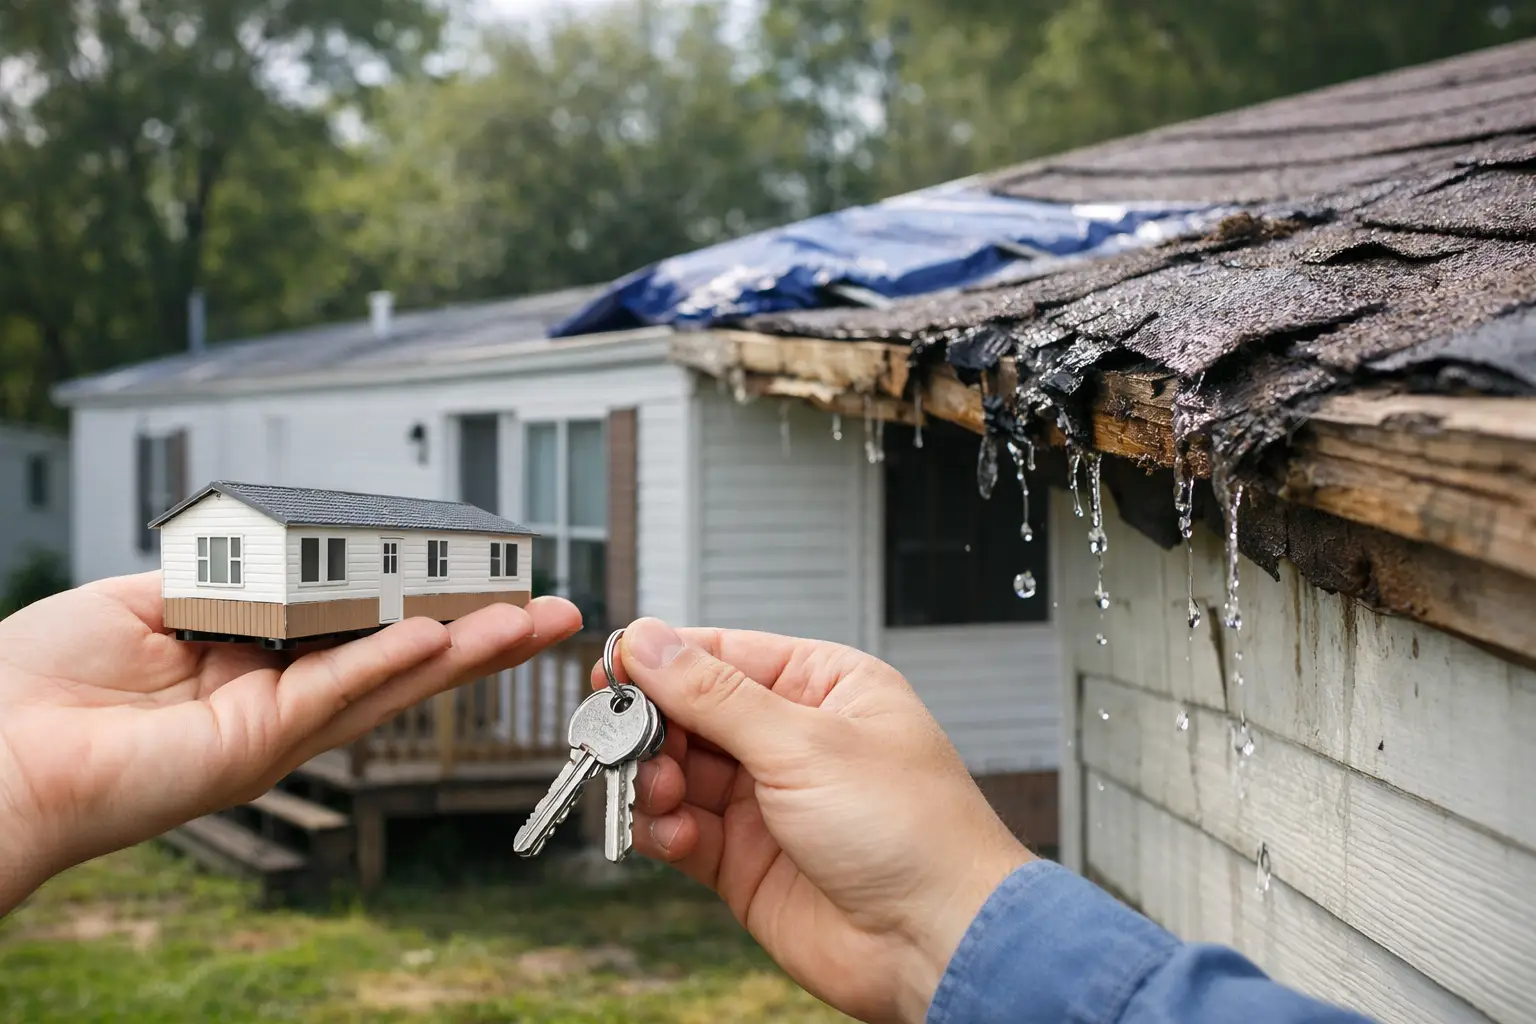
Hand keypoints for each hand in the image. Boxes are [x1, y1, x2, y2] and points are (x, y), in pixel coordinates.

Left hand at [0, 572, 580, 912]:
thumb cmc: (38, 683)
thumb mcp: (149, 599)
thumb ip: (227, 581)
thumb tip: (285, 560)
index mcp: (254, 663)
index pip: (359, 629)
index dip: (421, 600)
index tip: (476, 572)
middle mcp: (277, 701)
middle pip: (400, 661)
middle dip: (479, 636)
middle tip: (549, 610)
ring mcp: (273, 728)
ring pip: (390, 681)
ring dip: (466, 652)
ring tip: (531, 622)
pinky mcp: (254, 744)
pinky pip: (336, 693)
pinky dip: (388, 661)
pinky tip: (440, 635)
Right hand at [592, 618, 1032, 1023]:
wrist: (936, 941)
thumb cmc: (911, 831)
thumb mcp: (805, 743)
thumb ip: (716, 696)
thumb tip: (653, 643)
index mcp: (823, 686)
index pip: (724, 653)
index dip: (663, 659)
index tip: (611, 669)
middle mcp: (792, 739)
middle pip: (691, 712)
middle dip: (651, 725)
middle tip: (618, 740)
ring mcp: (766, 801)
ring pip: (678, 772)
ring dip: (655, 779)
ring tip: (661, 792)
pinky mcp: (745, 859)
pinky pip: (681, 831)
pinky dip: (664, 830)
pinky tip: (673, 835)